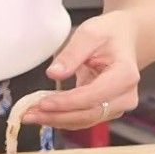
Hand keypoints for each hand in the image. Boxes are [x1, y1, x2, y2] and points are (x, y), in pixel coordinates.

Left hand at [21, 11, 141, 129]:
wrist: (124, 38)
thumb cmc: (109, 33)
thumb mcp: (89, 34)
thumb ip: (71, 54)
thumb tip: (54, 73)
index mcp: (125, 75)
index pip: (93, 96)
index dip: (67, 103)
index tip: (43, 103)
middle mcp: (125, 96)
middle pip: (89, 114)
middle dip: (57, 115)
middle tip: (29, 114)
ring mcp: (118, 106)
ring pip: (85, 120)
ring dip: (56, 119)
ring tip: (29, 115)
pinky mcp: (107, 110)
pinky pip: (83, 118)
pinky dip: (62, 117)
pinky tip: (42, 114)